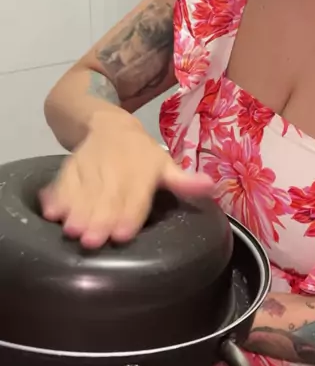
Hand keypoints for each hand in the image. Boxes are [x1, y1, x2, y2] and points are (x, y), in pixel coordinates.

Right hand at [39, 115, 212, 247]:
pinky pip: (62, 181)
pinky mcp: (70, 166)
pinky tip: (51, 212)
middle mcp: (116, 168)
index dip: (129, 214)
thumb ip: (184, 182)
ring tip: (72, 230)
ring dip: (76, 211)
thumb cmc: (143, 156)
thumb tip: (211, 186)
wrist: (110, 125)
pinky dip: (55, 195)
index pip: (136, 195)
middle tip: (93, 240)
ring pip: (83, 191)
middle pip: (107, 197)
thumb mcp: (165, 166)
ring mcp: (90, 166)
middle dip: (99, 219)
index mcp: (143, 170)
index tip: (123, 233)